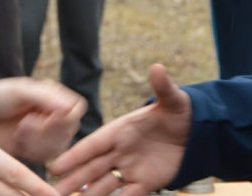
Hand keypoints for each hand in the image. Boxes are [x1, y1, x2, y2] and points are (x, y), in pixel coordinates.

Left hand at [0, 77, 86, 162]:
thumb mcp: (19, 91)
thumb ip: (45, 97)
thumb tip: (70, 108)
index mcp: (55, 95)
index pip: (77, 108)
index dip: (64, 114)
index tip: (43, 113)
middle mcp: (56, 115)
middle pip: (70, 129)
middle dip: (46, 128)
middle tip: (25, 121)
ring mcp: (48, 135)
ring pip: (59, 145)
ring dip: (37, 139)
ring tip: (20, 129)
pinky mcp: (38, 152)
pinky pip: (47, 158)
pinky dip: (32, 150)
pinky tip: (18, 140)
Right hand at [51, 64, 191, 195]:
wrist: (196, 131)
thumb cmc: (180, 112)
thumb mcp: (173, 100)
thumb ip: (163, 87)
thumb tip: (158, 67)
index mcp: (121, 130)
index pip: (93, 144)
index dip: (75, 155)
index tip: (56, 166)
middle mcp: (121, 150)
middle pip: (92, 168)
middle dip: (74, 180)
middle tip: (54, 191)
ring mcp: (131, 168)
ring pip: (104, 184)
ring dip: (89, 194)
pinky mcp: (146, 182)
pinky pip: (128, 195)